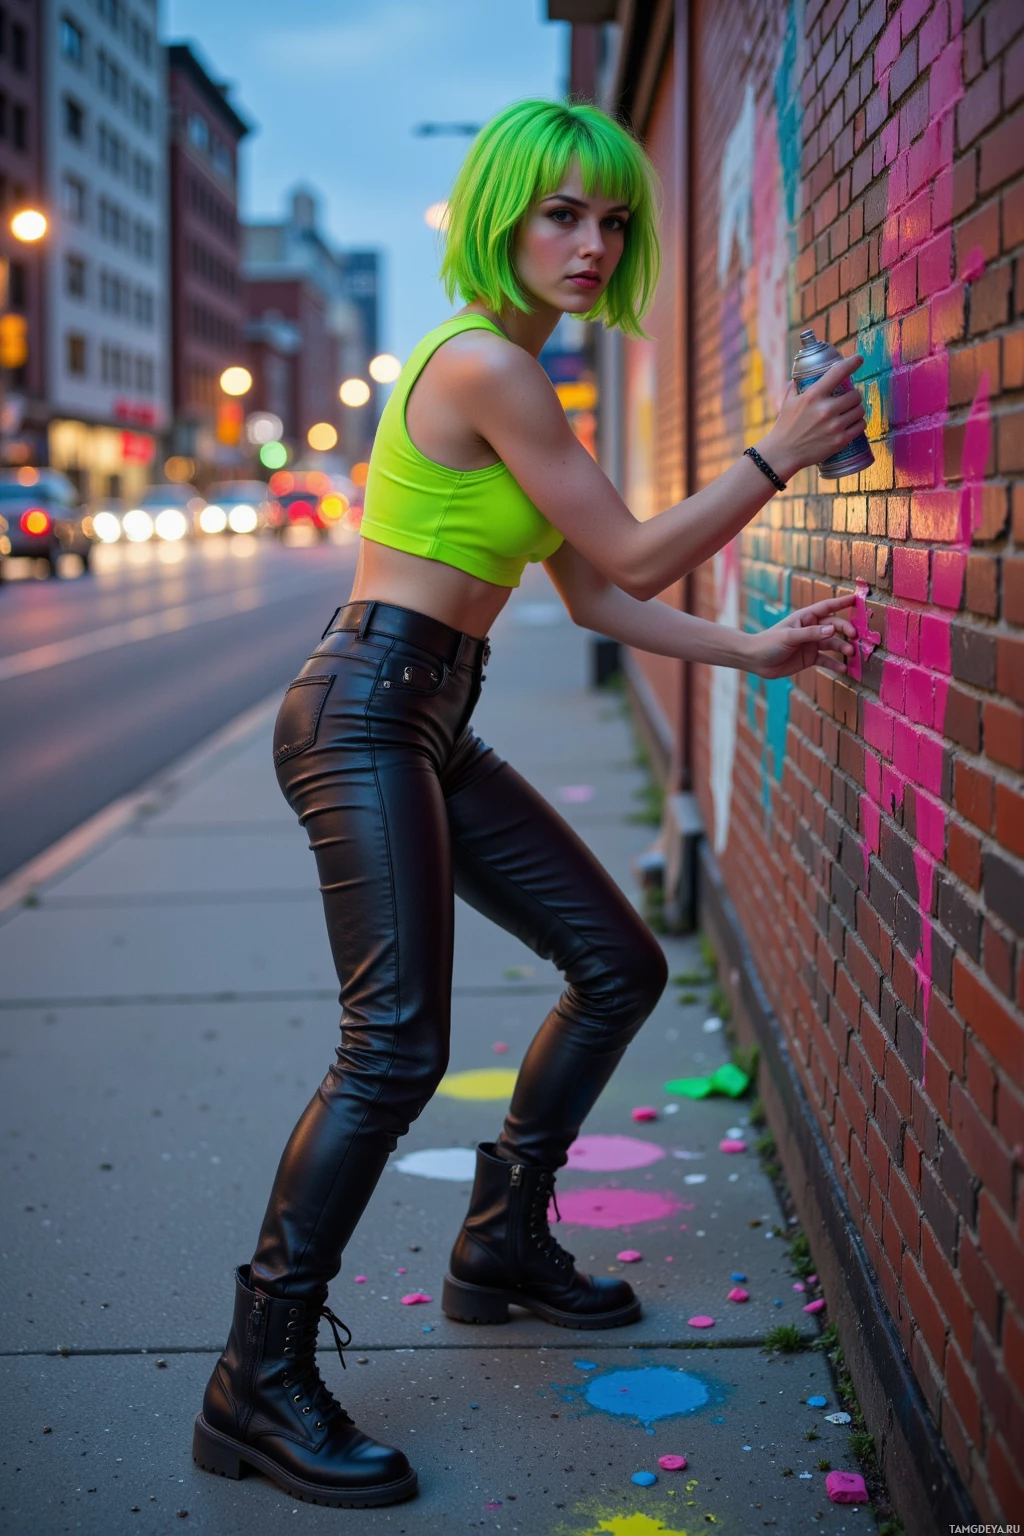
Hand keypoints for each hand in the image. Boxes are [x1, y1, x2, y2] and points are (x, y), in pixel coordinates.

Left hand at [748, 595, 857, 678]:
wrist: (755, 660)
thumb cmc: (769, 642)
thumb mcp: (790, 636)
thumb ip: (811, 633)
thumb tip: (833, 630)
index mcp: (805, 618)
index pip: (827, 607)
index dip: (842, 602)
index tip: (856, 599)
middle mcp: (811, 629)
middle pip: (834, 626)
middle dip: (846, 629)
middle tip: (854, 636)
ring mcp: (811, 644)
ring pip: (833, 643)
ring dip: (843, 647)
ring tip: (851, 653)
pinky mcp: (809, 658)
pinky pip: (826, 660)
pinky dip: (835, 664)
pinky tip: (844, 668)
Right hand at [759, 355, 866, 479]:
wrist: (783, 454)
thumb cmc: (785, 426)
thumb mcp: (788, 402)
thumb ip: (796, 386)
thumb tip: (802, 375)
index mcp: (813, 395)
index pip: (838, 372)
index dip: (852, 363)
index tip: (859, 359)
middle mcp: (826, 409)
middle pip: (855, 395)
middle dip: (853, 396)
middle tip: (848, 399)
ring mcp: (834, 426)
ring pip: (859, 411)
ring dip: (856, 410)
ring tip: (849, 412)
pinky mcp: (840, 441)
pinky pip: (860, 426)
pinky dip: (858, 424)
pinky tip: (853, 423)